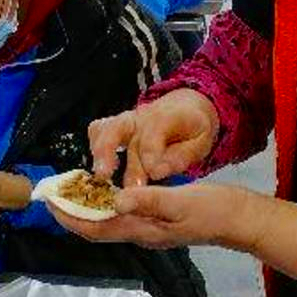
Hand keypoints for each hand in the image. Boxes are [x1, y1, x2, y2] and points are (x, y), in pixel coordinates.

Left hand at [49, 181, 253, 249]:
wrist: (239, 219)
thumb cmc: (212, 209)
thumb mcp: (181, 200)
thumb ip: (149, 200)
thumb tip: (115, 200)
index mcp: (142, 230)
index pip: (95, 228)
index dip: (69, 217)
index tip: (49, 201)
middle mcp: (140, 233)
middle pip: (96, 228)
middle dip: (72, 213)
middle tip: (55, 191)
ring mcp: (149, 228)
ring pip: (108, 222)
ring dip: (87, 208)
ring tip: (73, 188)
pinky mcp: (158, 220)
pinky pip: (123, 215)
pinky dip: (107, 204)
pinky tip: (107, 189)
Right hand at [88, 88, 218, 186]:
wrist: (186, 108)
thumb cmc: (193, 129)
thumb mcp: (201, 141)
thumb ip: (182, 156)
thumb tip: (159, 171)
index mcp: (167, 116)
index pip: (153, 134)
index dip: (152, 155)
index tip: (154, 174)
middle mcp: (142, 116)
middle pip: (126, 133)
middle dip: (126, 161)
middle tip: (129, 188)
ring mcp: (126, 120)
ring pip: (107, 129)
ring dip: (102, 153)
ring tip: (102, 177)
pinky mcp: (115, 126)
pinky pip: (98, 131)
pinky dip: (95, 147)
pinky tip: (99, 170)